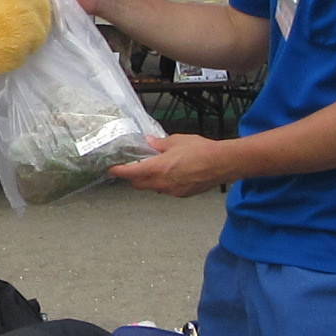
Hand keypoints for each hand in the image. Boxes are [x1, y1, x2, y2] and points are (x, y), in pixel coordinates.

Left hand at [108, 132, 231, 197]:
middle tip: (132, 167)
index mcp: (158, 168)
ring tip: (155, 168)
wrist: (223, 163)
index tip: (112, 169)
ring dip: (149, 180)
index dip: (119, 171)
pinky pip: (167, 190)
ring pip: (153, 188)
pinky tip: (172, 173)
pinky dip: (164, 183)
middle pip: (139, 184)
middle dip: (133, 177)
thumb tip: (150, 142)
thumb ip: (160, 144)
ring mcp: (173, 191)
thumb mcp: (177, 141)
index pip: (131, 173)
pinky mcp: (183, 194)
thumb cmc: (202, 151)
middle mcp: (163, 183)